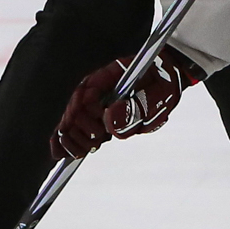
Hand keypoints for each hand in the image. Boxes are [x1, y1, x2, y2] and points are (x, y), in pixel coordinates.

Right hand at [53, 47, 203, 159]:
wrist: (168, 77)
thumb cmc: (165, 81)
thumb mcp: (160, 94)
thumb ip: (137, 108)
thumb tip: (109, 121)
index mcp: (110, 75)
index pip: (85, 95)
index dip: (88, 116)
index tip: (101, 131)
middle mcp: (95, 85)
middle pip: (72, 109)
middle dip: (80, 131)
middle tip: (97, 144)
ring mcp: (91, 98)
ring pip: (68, 119)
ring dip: (73, 138)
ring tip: (89, 149)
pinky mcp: (91, 111)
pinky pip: (71, 125)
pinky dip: (64, 140)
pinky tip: (60, 153)